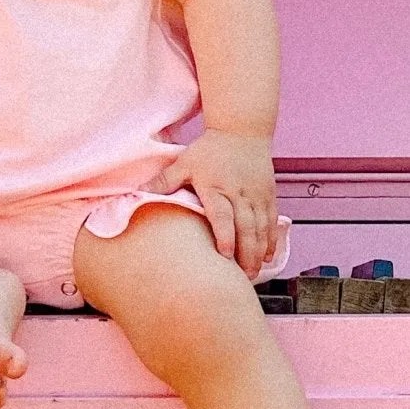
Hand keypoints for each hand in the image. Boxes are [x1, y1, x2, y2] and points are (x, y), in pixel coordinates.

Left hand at [148, 130, 278, 278]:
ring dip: (259, 251)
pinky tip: (268, 255)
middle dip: (246, 254)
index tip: (225, 256)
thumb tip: (137, 192)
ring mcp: (256, 195)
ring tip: (255, 273)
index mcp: (216, 187)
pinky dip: (271, 239)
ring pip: (261, 227)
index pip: (222, 215)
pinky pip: (272, 220)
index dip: (225, 236)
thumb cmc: (210, 149)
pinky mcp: (268, 194)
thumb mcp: (184, 162)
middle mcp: (239, 193)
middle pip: (246, 228)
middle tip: (243, 277)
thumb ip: (164, 180)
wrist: (242, 131)